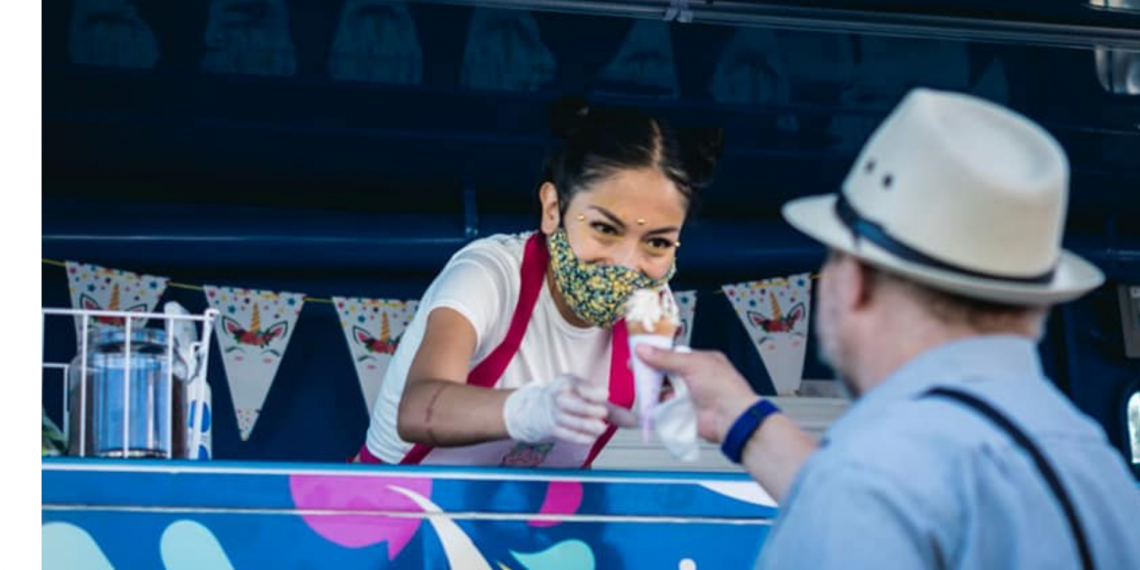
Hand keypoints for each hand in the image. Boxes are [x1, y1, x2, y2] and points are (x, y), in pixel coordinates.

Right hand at [503, 374, 608, 444]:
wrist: (540, 410)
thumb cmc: (571, 401)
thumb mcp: (588, 398)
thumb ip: (612, 410)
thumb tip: (634, 422)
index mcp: (567, 382)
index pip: (577, 384)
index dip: (591, 390)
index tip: (605, 395)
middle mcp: (558, 395)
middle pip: (571, 402)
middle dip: (588, 409)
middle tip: (604, 413)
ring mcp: (553, 413)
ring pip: (568, 419)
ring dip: (586, 425)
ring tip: (601, 428)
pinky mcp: (552, 428)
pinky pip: (565, 433)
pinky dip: (579, 437)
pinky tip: (591, 438)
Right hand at [633, 345, 760, 443]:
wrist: (730, 419)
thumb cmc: (722, 387)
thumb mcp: (692, 364)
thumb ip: (666, 357)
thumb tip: (644, 349)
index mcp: (702, 361)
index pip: (674, 354)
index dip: (657, 353)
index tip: (640, 352)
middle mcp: (696, 377)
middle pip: (667, 372)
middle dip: (652, 371)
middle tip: (635, 369)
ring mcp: (690, 395)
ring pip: (665, 389)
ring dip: (653, 388)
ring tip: (639, 385)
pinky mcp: (684, 411)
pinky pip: (666, 406)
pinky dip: (657, 404)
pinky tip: (648, 401)